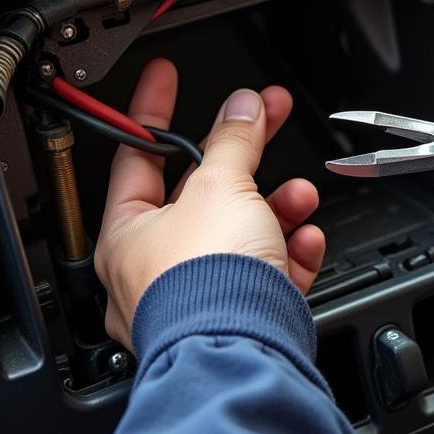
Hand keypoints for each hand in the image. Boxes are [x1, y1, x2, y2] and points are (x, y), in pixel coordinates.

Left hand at [94, 58, 325, 348]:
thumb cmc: (206, 288)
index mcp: (127, 235)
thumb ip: (235, 141)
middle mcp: (156, 272)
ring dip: (276, 209)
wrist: (244, 355)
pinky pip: (267, 278)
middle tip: (264, 119)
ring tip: (299, 194)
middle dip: (242, 161)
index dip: (152, 110)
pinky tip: (305, 240)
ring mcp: (199, 300)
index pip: (137, 157)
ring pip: (240, 238)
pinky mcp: (241, 320)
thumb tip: (244, 108)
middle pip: (201, 196)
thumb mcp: (221, 188)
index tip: (163, 79)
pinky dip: (290, 255)